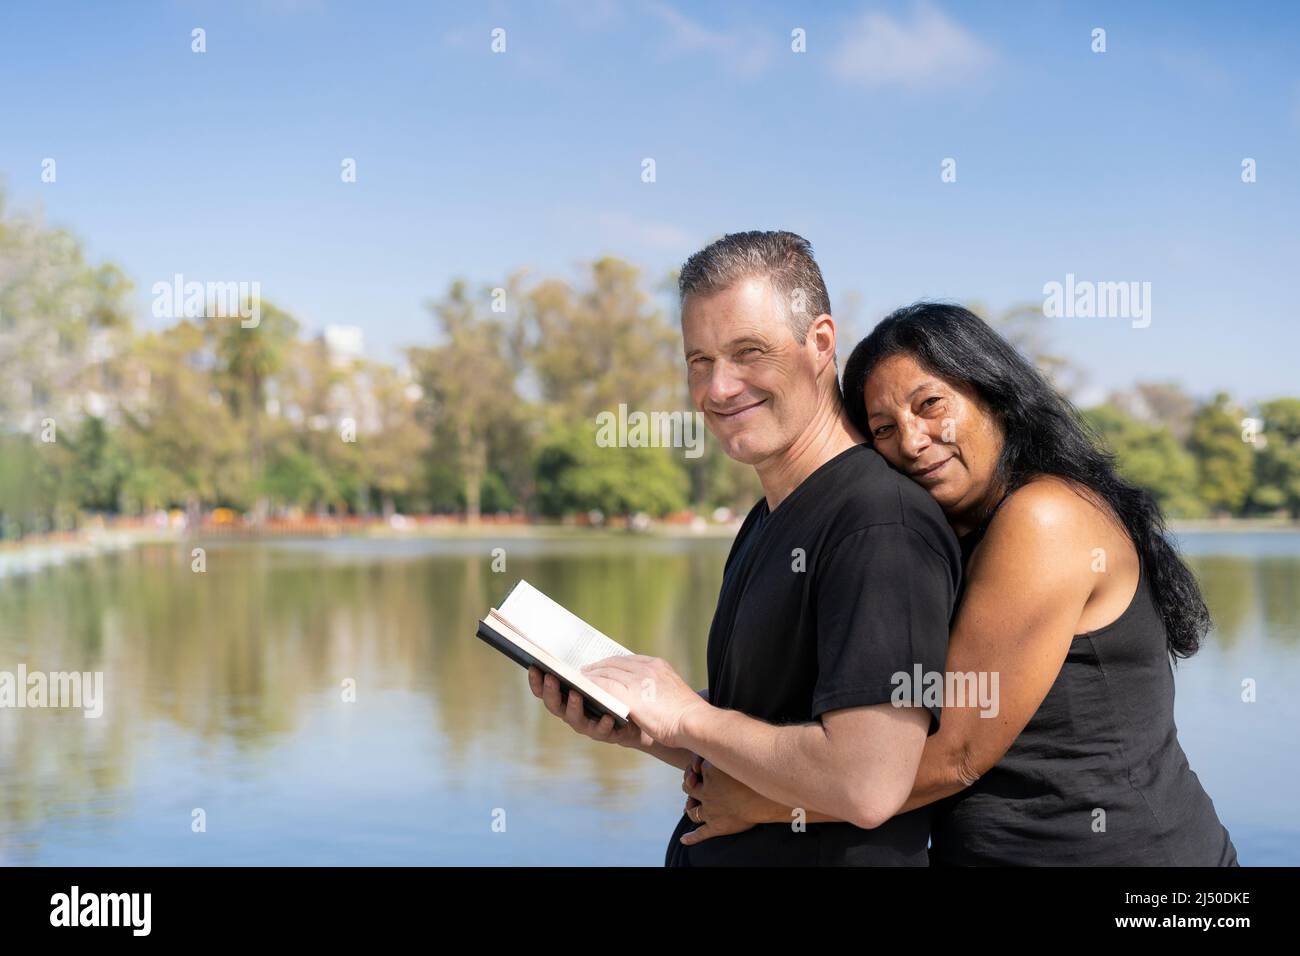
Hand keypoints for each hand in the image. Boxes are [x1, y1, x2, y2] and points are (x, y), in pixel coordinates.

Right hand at [527, 666, 652, 749]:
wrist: (641, 716)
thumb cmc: (615, 691)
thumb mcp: (600, 676)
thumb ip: (587, 668)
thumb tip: (573, 644)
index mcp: (567, 697)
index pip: (546, 689)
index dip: (537, 680)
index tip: (533, 666)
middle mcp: (573, 712)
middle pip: (554, 705)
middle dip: (551, 691)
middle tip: (551, 677)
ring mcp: (588, 725)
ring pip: (575, 719)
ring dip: (573, 706)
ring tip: (576, 694)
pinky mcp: (607, 734)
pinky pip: (602, 731)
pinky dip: (603, 724)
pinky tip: (608, 716)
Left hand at [579, 654, 708, 749]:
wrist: (695, 723)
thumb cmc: (686, 715)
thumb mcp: (669, 691)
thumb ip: (654, 686)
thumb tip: (639, 692)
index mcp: (657, 665)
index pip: (628, 660)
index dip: (611, 662)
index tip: (600, 666)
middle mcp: (647, 668)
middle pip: (615, 663)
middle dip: (598, 666)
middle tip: (584, 670)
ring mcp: (639, 680)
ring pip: (607, 673)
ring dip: (592, 675)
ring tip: (580, 679)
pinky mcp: (632, 696)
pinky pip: (606, 686)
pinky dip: (593, 686)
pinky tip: (584, 689)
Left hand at [679, 753, 778, 845]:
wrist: (766, 799)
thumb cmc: (755, 775)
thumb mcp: (737, 756)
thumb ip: (726, 750)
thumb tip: (716, 749)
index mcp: (709, 773)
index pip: (695, 766)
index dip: (696, 765)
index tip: (701, 765)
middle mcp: (706, 792)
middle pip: (689, 788)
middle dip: (689, 784)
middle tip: (693, 782)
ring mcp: (710, 811)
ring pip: (692, 810)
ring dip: (690, 808)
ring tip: (690, 806)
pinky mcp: (717, 827)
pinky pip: (701, 833)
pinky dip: (691, 837)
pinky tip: (684, 840)